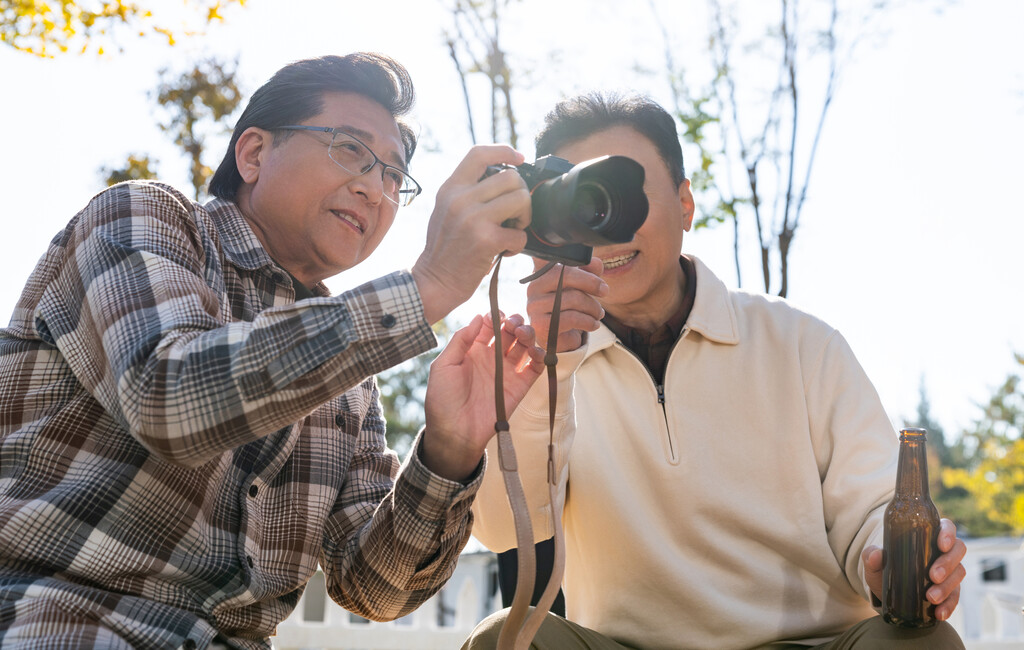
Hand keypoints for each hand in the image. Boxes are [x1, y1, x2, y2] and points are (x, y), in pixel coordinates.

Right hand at [412, 145, 531, 324]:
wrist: (434, 282)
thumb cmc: (446, 248)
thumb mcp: (447, 210)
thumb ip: (468, 192)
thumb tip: (506, 177)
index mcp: (451, 188)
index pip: (479, 153)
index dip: (504, 151)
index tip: (520, 158)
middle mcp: (460, 198)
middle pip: (511, 177)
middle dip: (521, 196)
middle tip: (513, 216)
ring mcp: (473, 218)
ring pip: (521, 199)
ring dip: (524, 218)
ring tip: (511, 231)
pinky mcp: (486, 240)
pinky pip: (520, 234)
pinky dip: (518, 245)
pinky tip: (504, 251)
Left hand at [421, 313, 544, 480]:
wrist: (454, 432)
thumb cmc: (443, 399)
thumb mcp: (443, 365)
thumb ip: (461, 340)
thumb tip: (478, 316)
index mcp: (473, 350)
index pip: (490, 325)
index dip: (496, 317)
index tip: (498, 315)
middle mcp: (492, 358)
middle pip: (510, 332)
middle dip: (515, 323)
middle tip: (514, 325)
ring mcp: (507, 372)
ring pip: (524, 346)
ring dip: (528, 335)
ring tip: (524, 335)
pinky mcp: (520, 387)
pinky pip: (535, 368)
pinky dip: (540, 356)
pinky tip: (535, 351)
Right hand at [526, 256, 607, 351]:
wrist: (562, 338)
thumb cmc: (571, 308)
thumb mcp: (582, 286)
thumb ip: (589, 271)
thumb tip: (596, 263)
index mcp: (542, 273)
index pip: (557, 259)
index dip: (576, 264)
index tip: (597, 277)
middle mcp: (533, 287)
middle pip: (566, 276)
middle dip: (592, 284)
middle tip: (605, 291)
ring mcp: (535, 307)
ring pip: (573, 298)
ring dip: (593, 307)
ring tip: (598, 313)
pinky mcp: (541, 325)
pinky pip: (572, 318)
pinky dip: (588, 321)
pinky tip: (593, 324)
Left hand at [862, 518, 966, 621]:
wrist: (888, 593)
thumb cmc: (886, 569)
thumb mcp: (876, 563)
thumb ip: (871, 556)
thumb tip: (876, 555)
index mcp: (928, 537)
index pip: (946, 527)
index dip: (948, 533)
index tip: (942, 544)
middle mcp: (942, 553)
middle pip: (958, 551)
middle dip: (947, 563)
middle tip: (933, 576)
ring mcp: (949, 573)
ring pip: (958, 574)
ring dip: (947, 587)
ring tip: (931, 597)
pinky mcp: (950, 593)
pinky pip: (955, 599)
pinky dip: (948, 606)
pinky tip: (939, 613)